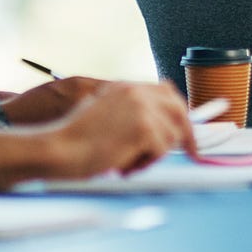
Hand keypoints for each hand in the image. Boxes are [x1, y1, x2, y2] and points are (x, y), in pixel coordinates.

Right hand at [0, 81, 194, 187]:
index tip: (187, 131)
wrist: (58, 149)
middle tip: (193, 153)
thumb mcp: (103, 113)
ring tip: (126, 160)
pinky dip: (145, 163)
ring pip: (171, 136)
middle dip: (188, 134)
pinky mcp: (144, 128)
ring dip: (154, 155)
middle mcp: (136, 92)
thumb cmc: (74, 140)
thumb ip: (129, 112)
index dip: (180, 113)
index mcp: (126, 87)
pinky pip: (162, 150)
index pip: (168, 93)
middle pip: (180, 110)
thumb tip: (158, 124)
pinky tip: (122, 164)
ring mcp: (141, 108)